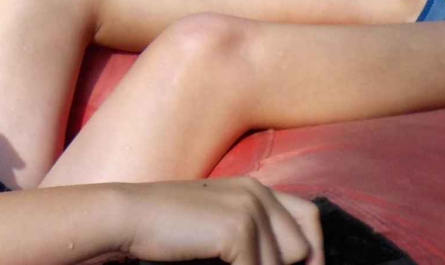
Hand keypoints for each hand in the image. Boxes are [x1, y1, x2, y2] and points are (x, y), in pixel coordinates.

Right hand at [124, 178, 322, 264]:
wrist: (129, 215)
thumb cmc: (168, 225)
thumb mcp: (217, 220)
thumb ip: (252, 231)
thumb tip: (290, 259)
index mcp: (256, 188)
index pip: (310, 219)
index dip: (314, 251)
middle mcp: (258, 193)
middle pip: (302, 248)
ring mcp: (249, 209)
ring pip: (282, 264)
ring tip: (223, 264)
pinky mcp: (237, 230)